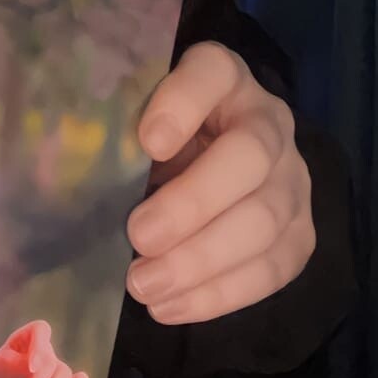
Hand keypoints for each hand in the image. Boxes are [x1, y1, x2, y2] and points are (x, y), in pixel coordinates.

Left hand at [125, 41, 314, 323]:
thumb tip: (78, 176)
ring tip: (145, 284)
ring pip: (264, 222)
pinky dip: (218, 295)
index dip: (183, 104)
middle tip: (138, 237)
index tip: (147, 141)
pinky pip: (271, 270)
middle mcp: (270, 121)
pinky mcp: (300, 235)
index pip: (212, 71)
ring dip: (201, 261)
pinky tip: (170, 306)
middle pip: (249, 158)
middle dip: (192, 204)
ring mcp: (293, 180)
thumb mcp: (136, 118)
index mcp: (224, 77)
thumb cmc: (156, 138)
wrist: (214, 162)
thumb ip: (117, 133)